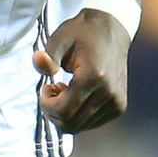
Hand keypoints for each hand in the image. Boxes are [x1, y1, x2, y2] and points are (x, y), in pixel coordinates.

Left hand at [34, 8, 130, 133]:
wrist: (113, 30)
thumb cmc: (83, 33)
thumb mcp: (60, 38)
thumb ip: (48, 55)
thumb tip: (38, 62)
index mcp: (94, 77)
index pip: (64, 111)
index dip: (47, 106)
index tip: (44, 88)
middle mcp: (109, 93)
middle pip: (71, 124)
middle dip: (53, 113)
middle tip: (51, 92)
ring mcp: (116, 102)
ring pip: (80, 126)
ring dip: (65, 114)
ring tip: (64, 91)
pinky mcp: (119, 106)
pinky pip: (91, 123)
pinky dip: (78, 114)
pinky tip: (76, 95)